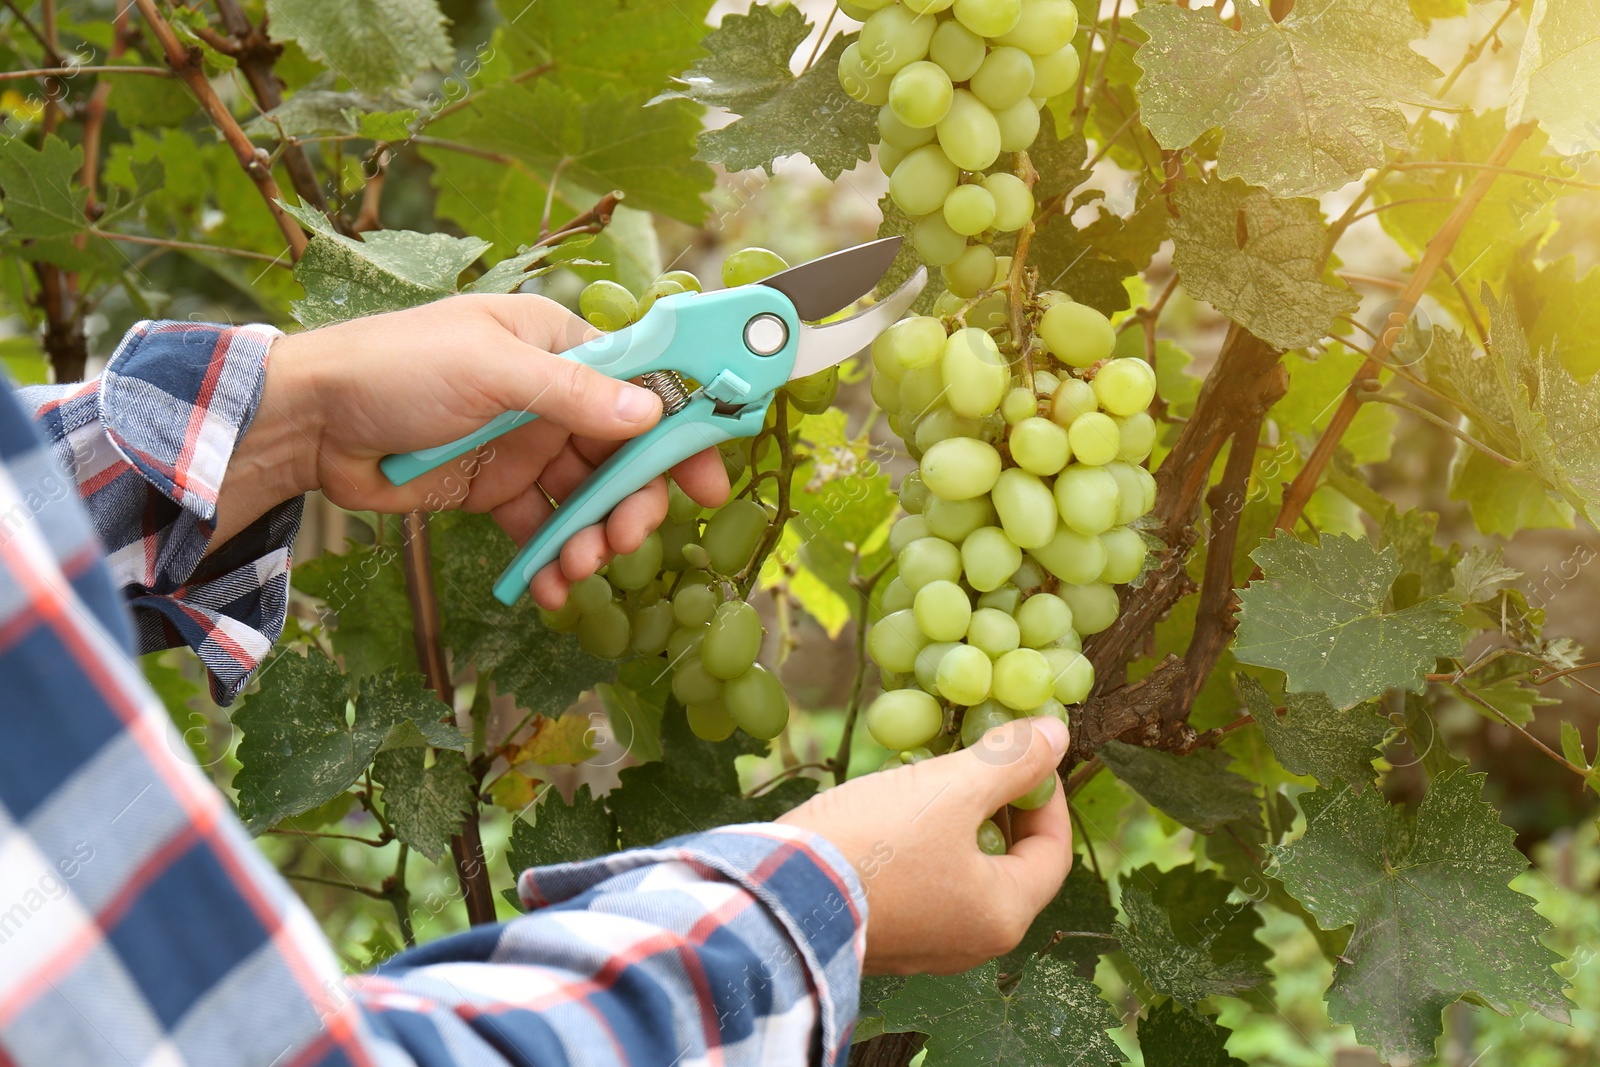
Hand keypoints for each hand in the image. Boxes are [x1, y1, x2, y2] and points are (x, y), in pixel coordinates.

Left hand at [215, 294, 728, 605]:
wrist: (311, 425)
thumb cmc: (397, 368)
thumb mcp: (489, 370)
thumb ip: (572, 394)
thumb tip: (650, 411)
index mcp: (556, 345)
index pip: (642, 384)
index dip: (680, 431)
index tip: (706, 482)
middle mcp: (551, 395)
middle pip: (622, 453)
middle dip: (631, 501)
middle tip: (626, 540)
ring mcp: (525, 446)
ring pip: (586, 497)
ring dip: (592, 537)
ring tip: (577, 568)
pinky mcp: (495, 491)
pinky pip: (542, 528)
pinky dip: (551, 560)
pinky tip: (551, 589)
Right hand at [778, 716, 1071, 974]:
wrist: (775, 896)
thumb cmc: (874, 844)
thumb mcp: (948, 789)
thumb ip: (1008, 761)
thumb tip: (1055, 737)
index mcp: (1002, 916)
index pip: (1053, 853)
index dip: (1046, 795)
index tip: (1025, 753)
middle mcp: (970, 944)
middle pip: (1007, 864)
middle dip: (997, 806)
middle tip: (977, 759)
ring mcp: (921, 945)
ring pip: (959, 872)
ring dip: (955, 822)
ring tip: (929, 776)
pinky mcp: (878, 934)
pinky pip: (919, 884)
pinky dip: (920, 845)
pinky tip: (889, 810)